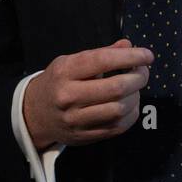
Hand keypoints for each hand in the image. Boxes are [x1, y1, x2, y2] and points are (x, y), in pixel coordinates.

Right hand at [23, 38, 153, 150]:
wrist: (34, 113)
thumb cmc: (58, 82)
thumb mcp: (71, 61)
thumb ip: (101, 53)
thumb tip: (129, 46)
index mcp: (65, 71)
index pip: (103, 60)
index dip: (130, 57)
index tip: (147, 55)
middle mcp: (68, 96)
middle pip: (116, 88)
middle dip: (138, 78)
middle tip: (143, 72)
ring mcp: (75, 119)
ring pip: (119, 109)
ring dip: (136, 96)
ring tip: (135, 88)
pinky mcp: (84, 136)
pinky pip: (117, 127)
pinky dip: (131, 114)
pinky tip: (130, 104)